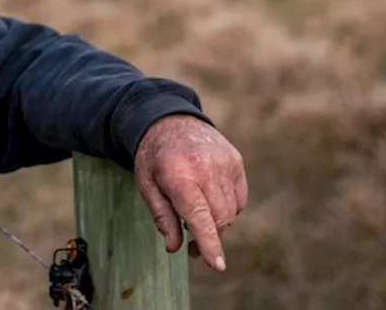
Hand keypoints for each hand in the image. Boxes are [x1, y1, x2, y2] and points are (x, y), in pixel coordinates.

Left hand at [133, 114, 247, 271]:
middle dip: (209, 238)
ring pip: (231, 211)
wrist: (170, 119)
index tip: (217, 265)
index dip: (209, 243)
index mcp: (179, 175)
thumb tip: (174, 248)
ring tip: (197, 218)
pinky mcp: (236, 161)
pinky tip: (210, 201)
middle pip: (219, 218)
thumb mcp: (146, 186)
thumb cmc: (154, 157)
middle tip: (191, 247)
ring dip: (217, 224)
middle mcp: (206, 168)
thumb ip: (161, 217)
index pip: (199, 216)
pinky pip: (239, 198)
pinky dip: (228, 208)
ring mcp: (225, 163)